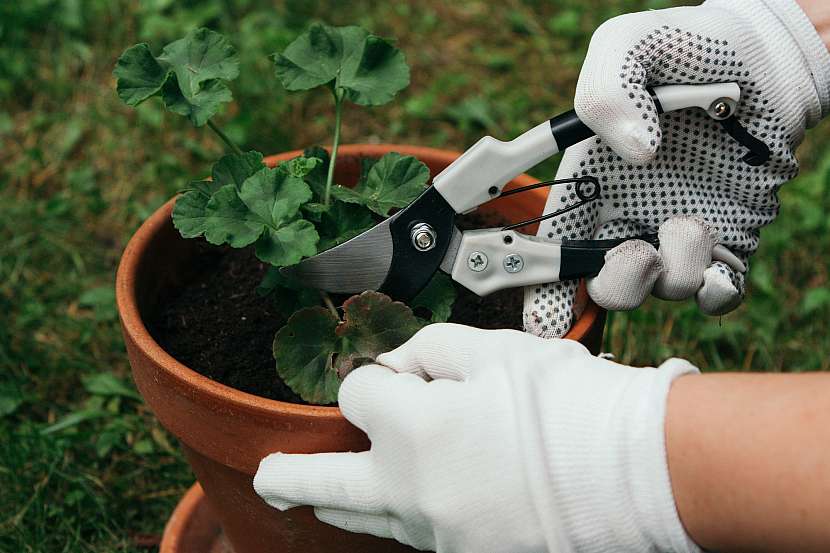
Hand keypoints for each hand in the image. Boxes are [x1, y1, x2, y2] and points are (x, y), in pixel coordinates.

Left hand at [254, 324, 700, 552]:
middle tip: (269, 477)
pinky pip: (418, 536)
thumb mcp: (496, 351)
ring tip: (317, 496)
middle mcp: (412, 491)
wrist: (641, 475)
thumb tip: (397, 367)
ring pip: (369, 518)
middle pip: (327, 481)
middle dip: (291, 475)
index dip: (376, 374)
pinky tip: (414, 504)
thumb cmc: (572, 405)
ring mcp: (439, 534)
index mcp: (413, 429)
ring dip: (343, 500)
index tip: (398, 372)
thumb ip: (429, 350)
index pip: (357, 393)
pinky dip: (406, 516)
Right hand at [524, 0, 829, 337]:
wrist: (761, 64)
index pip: (552, 253)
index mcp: (587, 188)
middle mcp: (626, 221)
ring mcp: (676, 239)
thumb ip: (607, 90)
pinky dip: (715, 288)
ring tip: (688, 219)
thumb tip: (635, 152)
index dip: (541, 295)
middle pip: (605, 291)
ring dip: (673, 269)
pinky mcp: (729, 247)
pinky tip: (714, 245)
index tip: (543, 317)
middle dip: (616, 284)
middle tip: (634, 250)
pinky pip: (717, 296)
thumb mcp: (628, 46)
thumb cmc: (684, 52)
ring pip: (663, 293)